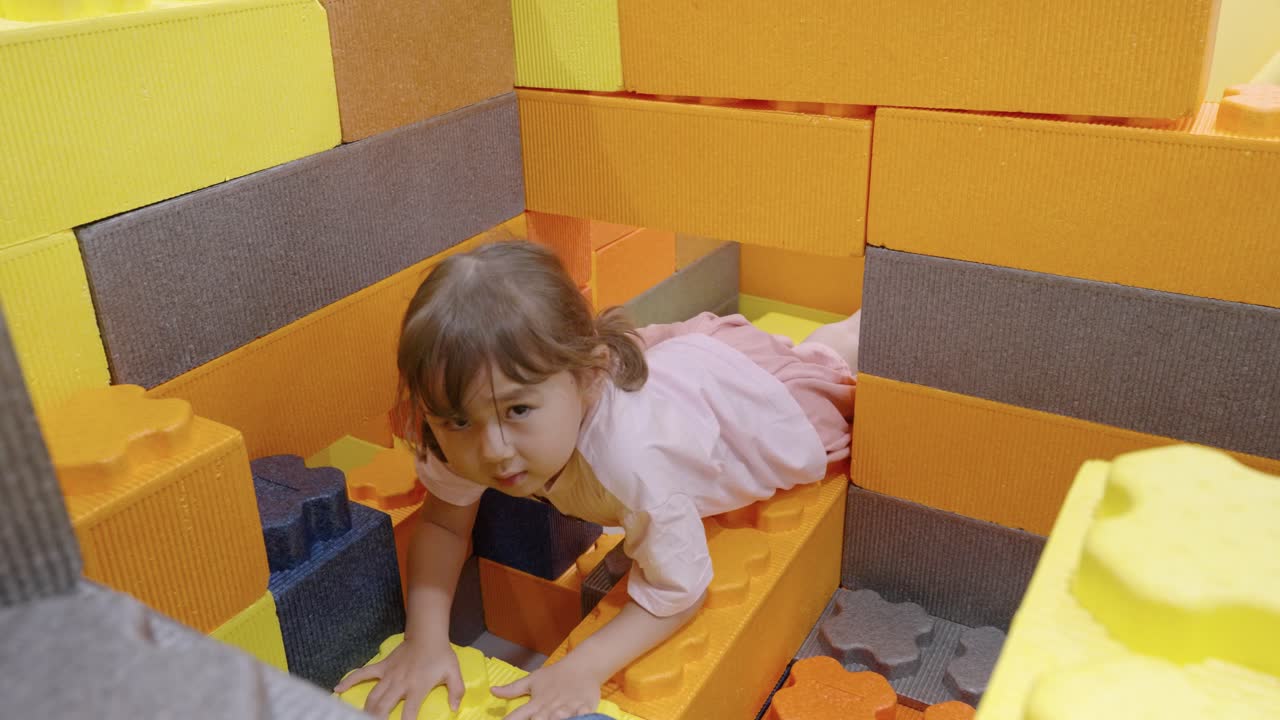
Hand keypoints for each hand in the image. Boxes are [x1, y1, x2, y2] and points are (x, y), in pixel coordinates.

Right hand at [333, 638, 462, 719]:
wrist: (427, 634)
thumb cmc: (441, 655)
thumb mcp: (454, 673)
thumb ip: (456, 691)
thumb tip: (455, 709)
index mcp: (417, 688)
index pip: (408, 714)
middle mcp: (400, 683)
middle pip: (383, 707)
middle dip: (376, 719)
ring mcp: (388, 675)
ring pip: (372, 696)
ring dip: (366, 710)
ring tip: (360, 718)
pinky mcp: (381, 667)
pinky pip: (362, 674)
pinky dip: (349, 681)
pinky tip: (337, 690)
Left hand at [491, 659, 602, 719]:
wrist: (583, 666)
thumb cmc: (556, 675)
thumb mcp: (533, 679)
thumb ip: (513, 689)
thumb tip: (492, 690)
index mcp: (537, 701)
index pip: (519, 715)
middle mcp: (550, 706)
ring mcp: (568, 707)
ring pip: (560, 718)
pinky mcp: (585, 707)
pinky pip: (582, 716)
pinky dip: (579, 717)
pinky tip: (577, 718)